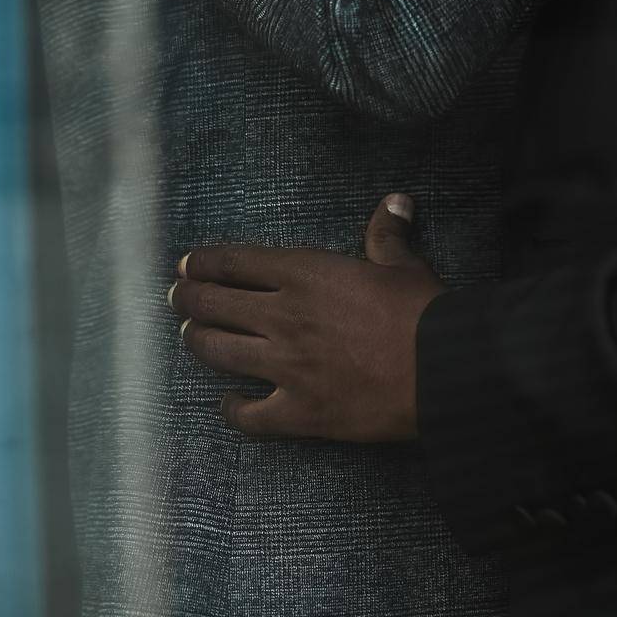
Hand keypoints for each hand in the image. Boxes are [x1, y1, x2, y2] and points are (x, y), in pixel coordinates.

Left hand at [168, 195, 445, 440]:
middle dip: (190, 298)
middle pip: (217, 304)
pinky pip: (250, 415)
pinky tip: (227, 405)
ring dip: (199, 341)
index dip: (205, 262)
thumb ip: (386, 233)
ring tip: (189, 336)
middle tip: (178, 297)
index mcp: (305, 274)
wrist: (438, 369)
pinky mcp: (298, 412)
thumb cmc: (421, 310)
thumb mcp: (402, 263)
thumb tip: (395, 201)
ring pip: (221, 353)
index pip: (237, 263)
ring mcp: (286, 367)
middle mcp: (284, 317)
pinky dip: (233, 410)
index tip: (186, 263)